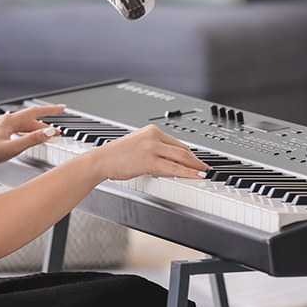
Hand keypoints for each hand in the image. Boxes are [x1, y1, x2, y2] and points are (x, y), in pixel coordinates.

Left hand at [0, 105, 64, 167]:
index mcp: (8, 121)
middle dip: (43, 126)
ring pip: (20, 125)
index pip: (34, 112)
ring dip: (33, 130)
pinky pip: (13, 129)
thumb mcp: (13, 148)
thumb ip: (31, 140)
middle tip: (55, 133)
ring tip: (43, 137)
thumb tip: (47, 133)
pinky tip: (24, 138)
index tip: (60, 109)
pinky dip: (23, 133)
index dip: (49, 111)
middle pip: (28, 120)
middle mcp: (2, 120)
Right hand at [88, 125, 208, 181]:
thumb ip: (154, 151)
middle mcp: (153, 136)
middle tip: (204, 167)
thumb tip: (170, 162)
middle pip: (182, 149)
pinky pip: (175, 167)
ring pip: (181, 157)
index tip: (196, 160)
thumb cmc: (116, 156)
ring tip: (203, 172)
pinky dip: (188, 172)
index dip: (189, 153)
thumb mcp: (138, 147)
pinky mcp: (150, 160)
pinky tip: (195, 175)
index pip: (176, 142)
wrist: (101, 160)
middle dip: (196, 160)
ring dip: (195, 166)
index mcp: (151, 130)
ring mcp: (152, 147)